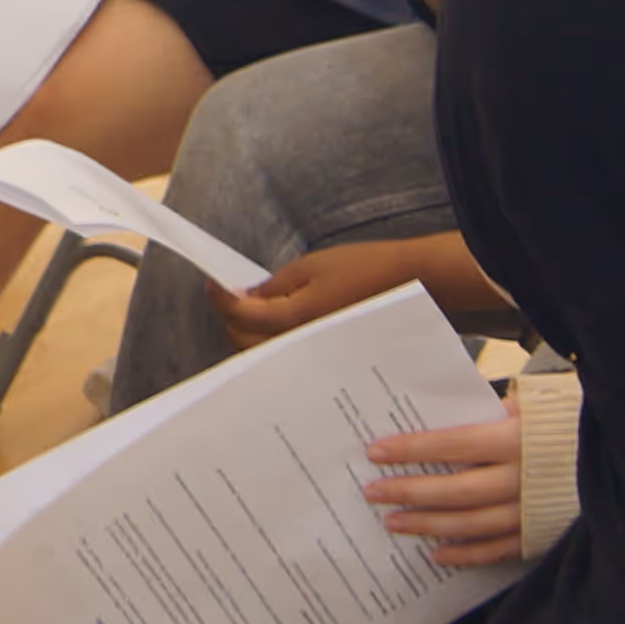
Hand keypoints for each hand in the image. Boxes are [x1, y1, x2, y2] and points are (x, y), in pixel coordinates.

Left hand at [218, 232, 503, 342]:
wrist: (412, 286)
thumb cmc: (365, 269)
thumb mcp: (311, 267)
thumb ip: (274, 286)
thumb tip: (246, 297)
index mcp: (294, 319)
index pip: (241, 316)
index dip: (221, 299)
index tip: (212, 283)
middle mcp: (299, 345)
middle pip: (244, 344)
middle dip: (230, 320)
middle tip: (228, 297)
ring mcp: (311, 355)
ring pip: (263, 355)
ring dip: (249, 335)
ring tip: (249, 310)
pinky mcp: (323, 357)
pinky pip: (286, 355)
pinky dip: (271, 343)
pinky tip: (273, 325)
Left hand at [366, 411, 529, 568]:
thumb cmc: (564, 423)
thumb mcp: (531, 405)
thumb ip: (488, 410)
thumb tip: (439, 416)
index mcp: (517, 440)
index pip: (456, 444)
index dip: (414, 449)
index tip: (376, 452)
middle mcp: (523, 479)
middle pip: (457, 490)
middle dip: (410, 491)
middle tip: (372, 492)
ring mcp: (531, 512)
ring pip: (472, 524)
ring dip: (428, 525)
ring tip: (392, 522)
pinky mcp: (539, 535)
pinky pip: (498, 550)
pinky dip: (466, 555)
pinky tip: (436, 555)